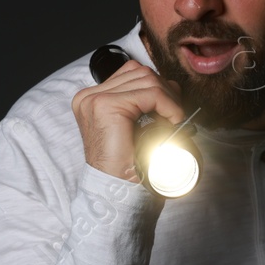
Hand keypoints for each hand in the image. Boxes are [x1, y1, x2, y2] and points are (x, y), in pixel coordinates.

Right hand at [70, 60, 184, 182]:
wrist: (116, 192)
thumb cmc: (127, 166)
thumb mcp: (135, 127)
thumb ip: (143, 104)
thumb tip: (171, 86)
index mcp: (92, 99)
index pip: (132, 73)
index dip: (158, 87)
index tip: (171, 109)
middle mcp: (89, 97)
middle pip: (139, 72)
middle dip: (165, 90)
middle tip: (175, 115)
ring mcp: (95, 99)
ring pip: (146, 79)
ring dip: (168, 98)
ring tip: (173, 120)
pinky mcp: (106, 106)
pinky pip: (150, 93)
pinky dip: (168, 105)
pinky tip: (172, 121)